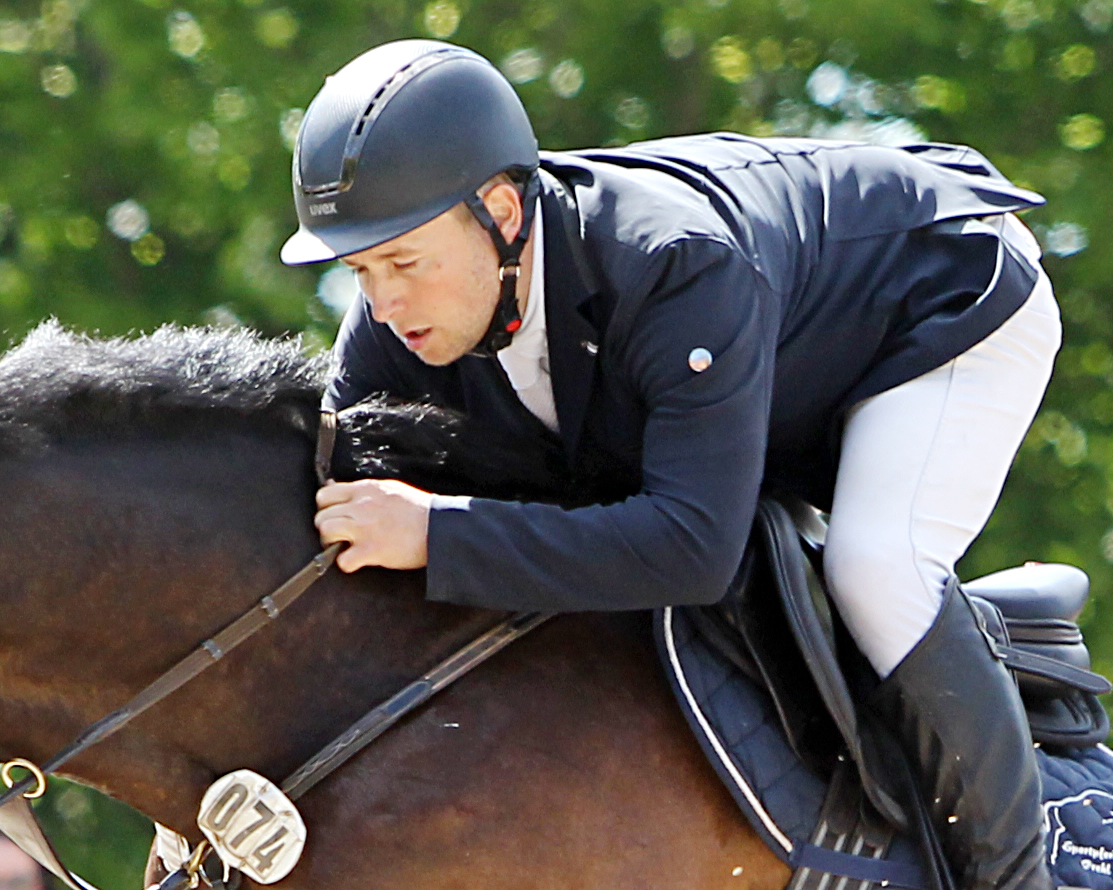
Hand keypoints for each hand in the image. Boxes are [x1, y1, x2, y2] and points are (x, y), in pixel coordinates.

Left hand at [315, 479, 431, 571]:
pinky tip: (358, 560)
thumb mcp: (390, 489)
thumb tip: (343, 494)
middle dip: (327, 527)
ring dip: (331, 543)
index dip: (326, 507)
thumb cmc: (418, 509)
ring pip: (326, 533)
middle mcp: (361, 506)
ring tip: (345, 547)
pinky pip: (342, 560)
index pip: (324, 494)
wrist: (439, 527)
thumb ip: (365, 492)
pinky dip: (347, 563)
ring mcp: (365, 528)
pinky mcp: (371, 550)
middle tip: (340, 535)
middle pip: (321, 516)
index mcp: (365, 489)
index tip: (335, 515)